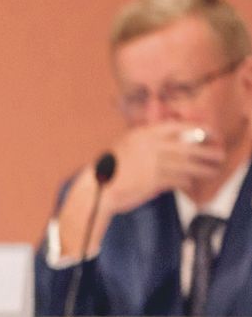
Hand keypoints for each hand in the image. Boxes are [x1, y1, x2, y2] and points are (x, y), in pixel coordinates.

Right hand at [100, 121, 228, 213]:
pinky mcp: (154, 181)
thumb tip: (173, 132)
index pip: (180, 127)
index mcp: (144, 133)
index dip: (199, 129)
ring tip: (213, 170)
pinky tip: (190, 183)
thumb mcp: (127, 143)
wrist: (97, 189)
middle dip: (209, 150)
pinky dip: (187, 182)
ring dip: (204, 168)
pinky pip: (178, 179)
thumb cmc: (111, 168)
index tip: (211, 134)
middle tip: (219, 155)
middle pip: (190, 146)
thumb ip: (148, 136)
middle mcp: (151, 146)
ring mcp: (153, 164)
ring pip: (188, 164)